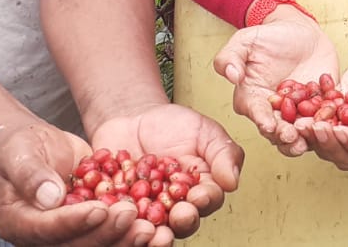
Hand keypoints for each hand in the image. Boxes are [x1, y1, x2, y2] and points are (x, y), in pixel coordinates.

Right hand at [0, 121, 149, 246]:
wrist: (39, 147)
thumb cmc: (21, 147)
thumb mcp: (20, 153)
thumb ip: (32, 174)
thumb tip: (50, 197)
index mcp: (19, 222)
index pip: (47, 229)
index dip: (73, 222)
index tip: (99, 209)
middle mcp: (45, 236)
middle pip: (77, 243)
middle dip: (107, 232)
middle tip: (132, 216)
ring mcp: (70, 233)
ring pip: (99, 244)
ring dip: (125, 239)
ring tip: (151, 227)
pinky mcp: (92, 226)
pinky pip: (113, 233)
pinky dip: (134, 232)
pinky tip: (159, 225)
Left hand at [88, 101, 245, 236]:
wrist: (135, 119)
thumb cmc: (174, 126)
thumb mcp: (204, 131)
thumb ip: (223, 153)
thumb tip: (233, 181)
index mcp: (201, 191)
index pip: (208, 202)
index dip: (205, 201)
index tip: (199, 195)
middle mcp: (176, 208)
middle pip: (182, 223)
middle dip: (181, 220)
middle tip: (178, 213)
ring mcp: (147, 212)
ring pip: (151, 227)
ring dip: (150, 228)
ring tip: (148, 224)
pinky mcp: (120, 210)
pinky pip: (118, 217)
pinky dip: (116, 216)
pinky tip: (114, 211)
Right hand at [213, 9, 337, 156]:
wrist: (300, 32)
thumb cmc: (268, 38)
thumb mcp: (245, 42)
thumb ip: (230, 57)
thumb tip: (230, 74)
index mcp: (253, 100)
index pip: (256, 113)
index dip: (262, 120)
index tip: (268, 125)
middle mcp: (275, 113)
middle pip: (278, 131)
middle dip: (285, 137)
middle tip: (293, 138)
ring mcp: (299, 113)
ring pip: (302, 133)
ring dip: (307, 138)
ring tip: (313, 135)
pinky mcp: (320, 109)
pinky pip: (326, 119)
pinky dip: (330, 123)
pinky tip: (335, 124)